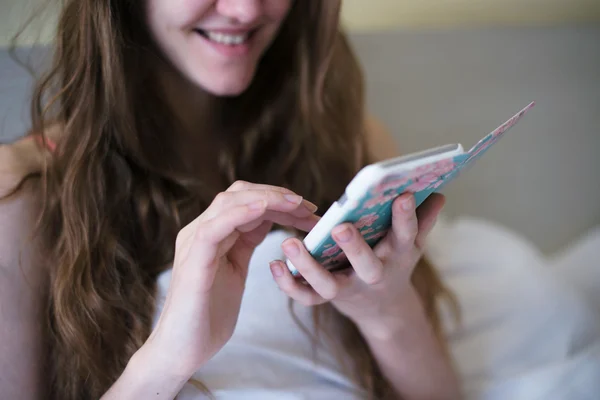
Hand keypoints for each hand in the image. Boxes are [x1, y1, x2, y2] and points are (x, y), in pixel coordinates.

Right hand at [144, 181, 318, 376]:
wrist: (182, 350)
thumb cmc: (209, 314)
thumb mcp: (235, 269)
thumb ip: (245, 243)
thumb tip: (268, 219)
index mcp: (211, 232)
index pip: (245, 200)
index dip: (278, 199)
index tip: (309, 208)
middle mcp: (200, 231)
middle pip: (239, 194)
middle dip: (278, 195)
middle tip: (310, 206)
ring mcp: (194, 243)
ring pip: (228, 203)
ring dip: (266, 199)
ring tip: (295, 203)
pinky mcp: (193, 262)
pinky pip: (214, 228)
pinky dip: (240, 213)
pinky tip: (264, 208)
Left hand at [269, 193, 443, 335]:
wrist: (382, 309)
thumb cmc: (394, 263)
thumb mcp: (412, 245)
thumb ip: (423, 221)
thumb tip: (439, 194)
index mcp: (398, 255)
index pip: (405, 234)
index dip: (406, 217)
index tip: (402, 195)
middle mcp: (374, 274)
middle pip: (366, 264)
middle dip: (355, 247)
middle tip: (341, 228)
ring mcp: (349, 289)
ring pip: (327, 284)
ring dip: (307, 266)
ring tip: (288, 243)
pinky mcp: (327, 298)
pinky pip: (306, 296)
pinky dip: (288, 284)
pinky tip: (273, 264)